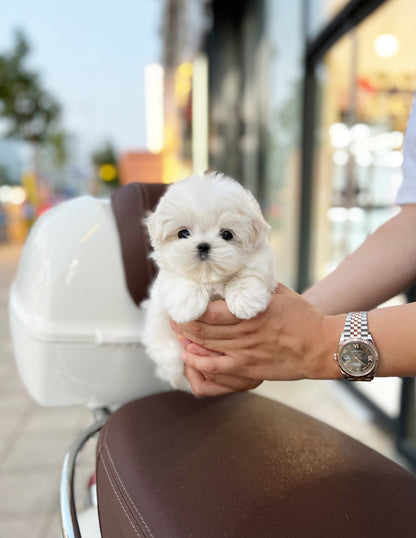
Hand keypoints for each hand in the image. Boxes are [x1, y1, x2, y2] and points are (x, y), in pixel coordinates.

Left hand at [173, 284, 343, 395]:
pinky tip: (187, 356)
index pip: (209, 312)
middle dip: (182, 324)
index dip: (190, 309)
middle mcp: (244, 334)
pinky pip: (216, 369)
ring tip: (178, 332)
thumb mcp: (278, 293)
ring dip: (186, 340)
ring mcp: (245, 354)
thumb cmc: (302, 316)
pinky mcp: (248, 370)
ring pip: (205, 348)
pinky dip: (198, 363)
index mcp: (251, 312)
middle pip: (202, 330)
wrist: (321, 346)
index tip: (183, 302)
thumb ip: (254, 285)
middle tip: (174, 317)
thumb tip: (237, 272)